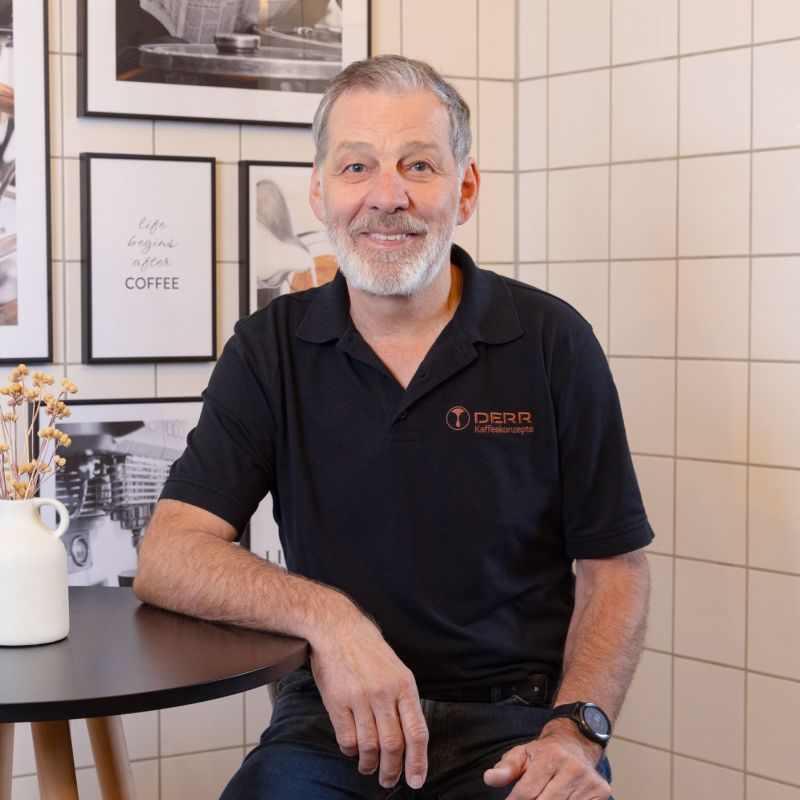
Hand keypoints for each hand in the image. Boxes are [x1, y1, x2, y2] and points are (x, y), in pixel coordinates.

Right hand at [309, 605, 428, 789]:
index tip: (416, 781)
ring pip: (369, 746)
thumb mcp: (396, 669)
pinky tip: (353, 749)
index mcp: (404, 684)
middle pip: (393, 744)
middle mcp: (384, 692)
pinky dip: (351, 751)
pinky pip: (347, 739)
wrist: (338, 628)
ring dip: (370, 765)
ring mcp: (359, 697)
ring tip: (369, 769)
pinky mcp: (337, 701)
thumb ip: (403, 701)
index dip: (418, 761)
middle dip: (392, 770)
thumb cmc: (369, 650)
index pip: (417, 731)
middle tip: (388, 781)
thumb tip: (410, 739)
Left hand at [483, 721, 609, 799]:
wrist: (576, 744)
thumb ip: (506, 768)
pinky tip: (558, 799)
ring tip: (542, 796)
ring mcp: (589, 781)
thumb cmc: (545, 753)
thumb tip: (489, 778)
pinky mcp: (601, 792)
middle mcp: (573, 768)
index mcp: (550, 756)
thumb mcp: (522, 754)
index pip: (527, 793)